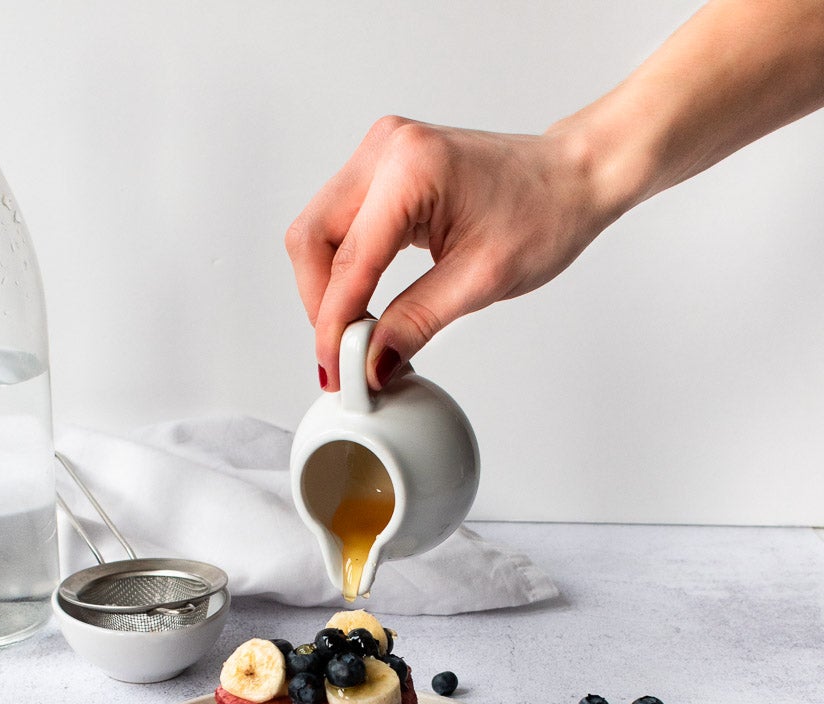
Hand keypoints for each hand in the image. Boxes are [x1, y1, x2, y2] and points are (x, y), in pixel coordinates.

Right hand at [285, 115, 618, 390]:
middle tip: (342, 355)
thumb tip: (370, 363)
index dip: (335, 325)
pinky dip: (343, 269)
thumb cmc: (546, 213)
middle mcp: (386, 150)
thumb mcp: (482, 281)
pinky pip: (340, 224)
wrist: (574, 177)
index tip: (337, 370)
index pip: (348, 262)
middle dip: (319, 304)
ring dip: (328, 289)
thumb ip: (415, 323)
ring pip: (318, 233)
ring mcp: (381, 154)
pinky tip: (365, 303)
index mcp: (411, 169)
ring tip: (358, 334)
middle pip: (312, 239)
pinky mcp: (383, 168)